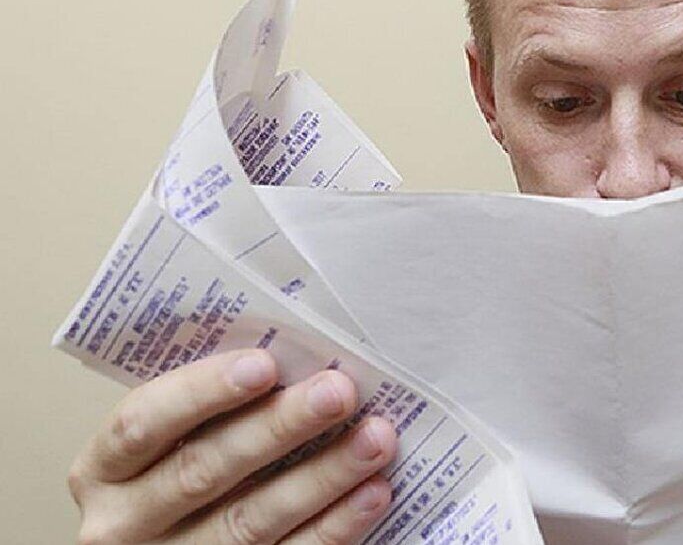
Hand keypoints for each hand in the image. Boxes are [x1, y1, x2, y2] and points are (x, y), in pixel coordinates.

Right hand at [68, 349, 398, 543]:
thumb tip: (298, 357)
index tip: (265, 365)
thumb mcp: (171, 442)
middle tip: (339, 392)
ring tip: (375, 439)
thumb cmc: (175, 475)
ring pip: (250, 522)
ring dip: (323, 477)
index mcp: (104, 470)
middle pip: (204, 472)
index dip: (203, 393)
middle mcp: (126, 523)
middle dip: (279, 427)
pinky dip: (335, 527)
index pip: (143, 424)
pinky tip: (372, 493)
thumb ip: (210, 409)